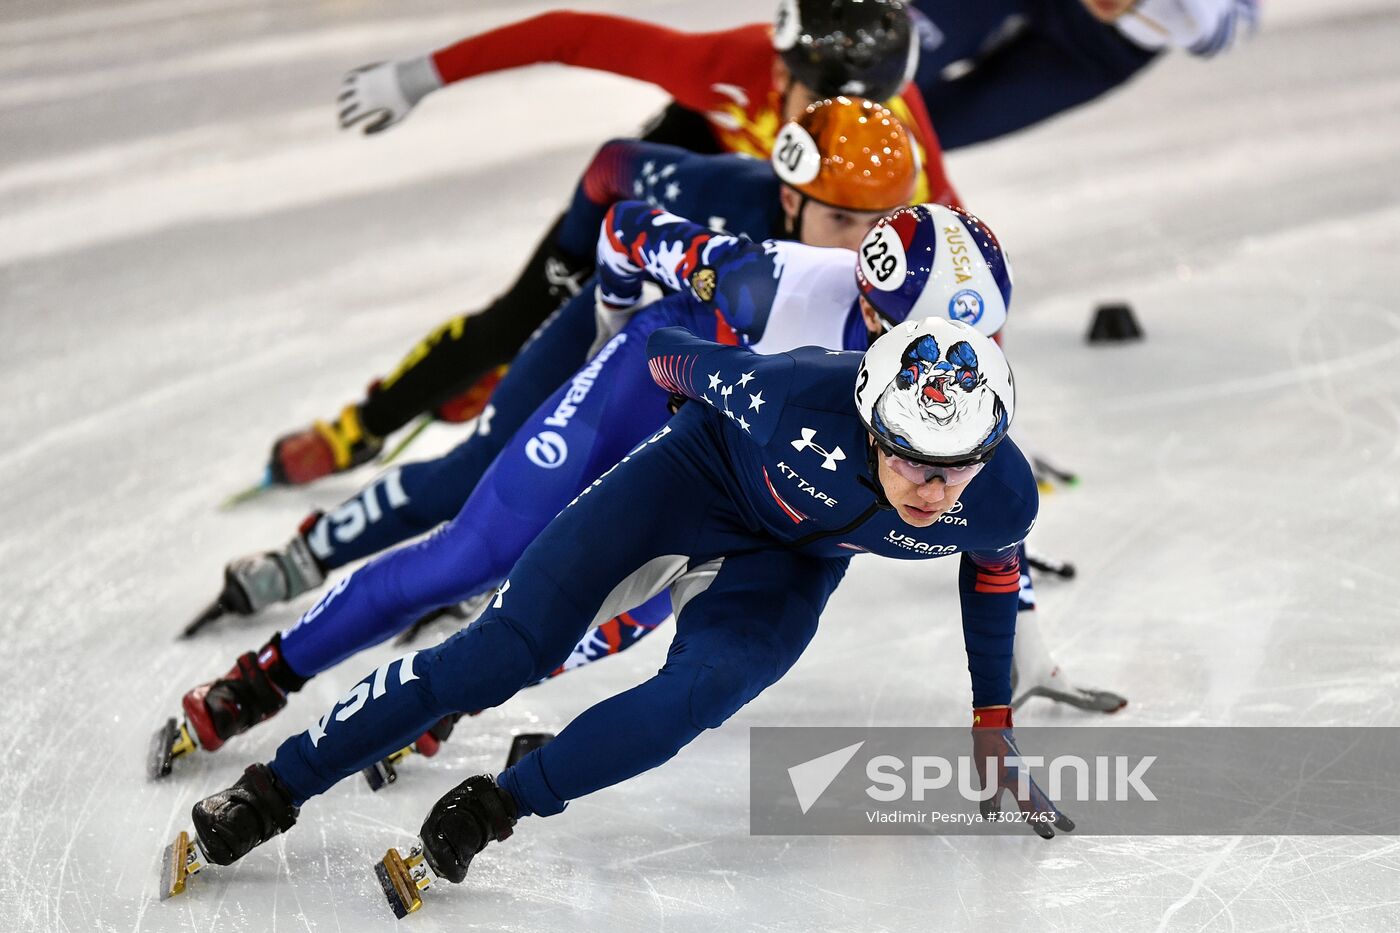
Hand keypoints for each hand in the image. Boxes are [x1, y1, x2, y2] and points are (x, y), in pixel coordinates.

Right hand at [337, 57, 440, 134]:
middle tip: (341, 119)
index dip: (344, 123)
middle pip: (344, 104)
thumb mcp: (396, 118)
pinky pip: (349, 76)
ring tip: (342, 105)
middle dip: (340, 113)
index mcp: (370, 105)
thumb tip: (362, 133)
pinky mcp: (366, 69)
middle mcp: (364, 91)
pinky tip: (346, 89)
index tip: (342, 128)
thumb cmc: (408, 100)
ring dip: (341, 99)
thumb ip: (379, 127)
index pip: (350, 117)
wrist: (415, 76)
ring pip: (343, 90)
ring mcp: (364, 79)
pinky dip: (345, 84)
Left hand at [971, 706, 1074, 838]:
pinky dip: (1035, 801)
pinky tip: (1031, 807)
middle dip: (1055, 816)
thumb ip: (990, 798)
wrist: (992, 729)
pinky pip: (1029, 790)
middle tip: (1070, 828)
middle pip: (1043, 802)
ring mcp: (1023, 775)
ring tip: (1057, 819)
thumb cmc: (989, 751)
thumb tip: (992, 819)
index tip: (1048, 835)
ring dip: (1047, 809)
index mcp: (1020, 782)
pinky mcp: (1017, 772)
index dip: (1039, 821)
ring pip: (1039, 796)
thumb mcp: (986, 776)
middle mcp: (1025, 780)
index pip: (1031, 807)